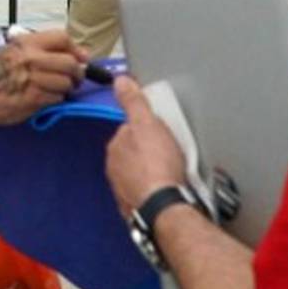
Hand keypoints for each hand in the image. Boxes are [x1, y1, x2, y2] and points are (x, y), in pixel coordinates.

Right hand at [0, 29, 86, 124]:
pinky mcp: (31, 98)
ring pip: (66, 82)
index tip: (80, 58)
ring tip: (58, 89)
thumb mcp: (16, 51)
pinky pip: (57, 98)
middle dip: (77, 73)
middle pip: (69, 63)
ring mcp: (31, 79)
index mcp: (26, 43)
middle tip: (75, 79)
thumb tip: (80, 55)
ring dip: (66, 88)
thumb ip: (43, 50)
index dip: (75, 49)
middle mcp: (30, 58)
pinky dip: (56, 100)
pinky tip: (46, 98)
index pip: (62, 38)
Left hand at [106, 76, 187, 215]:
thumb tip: (121, 81)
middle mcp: (114, 169)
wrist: (164, 207)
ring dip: (152, 171)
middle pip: (133, 152)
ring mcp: (123, 189)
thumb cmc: (157, 167)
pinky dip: (155, 189)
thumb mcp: (147, 123)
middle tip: (169, 151)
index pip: (128, 129)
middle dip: (149, 151)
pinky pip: (146, 192)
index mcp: (115, 147)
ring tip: (172, 171)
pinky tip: (169, 188)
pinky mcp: (136, 206)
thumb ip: (133, 102)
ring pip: (139, 173)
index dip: (147, 127)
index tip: (160, 131)